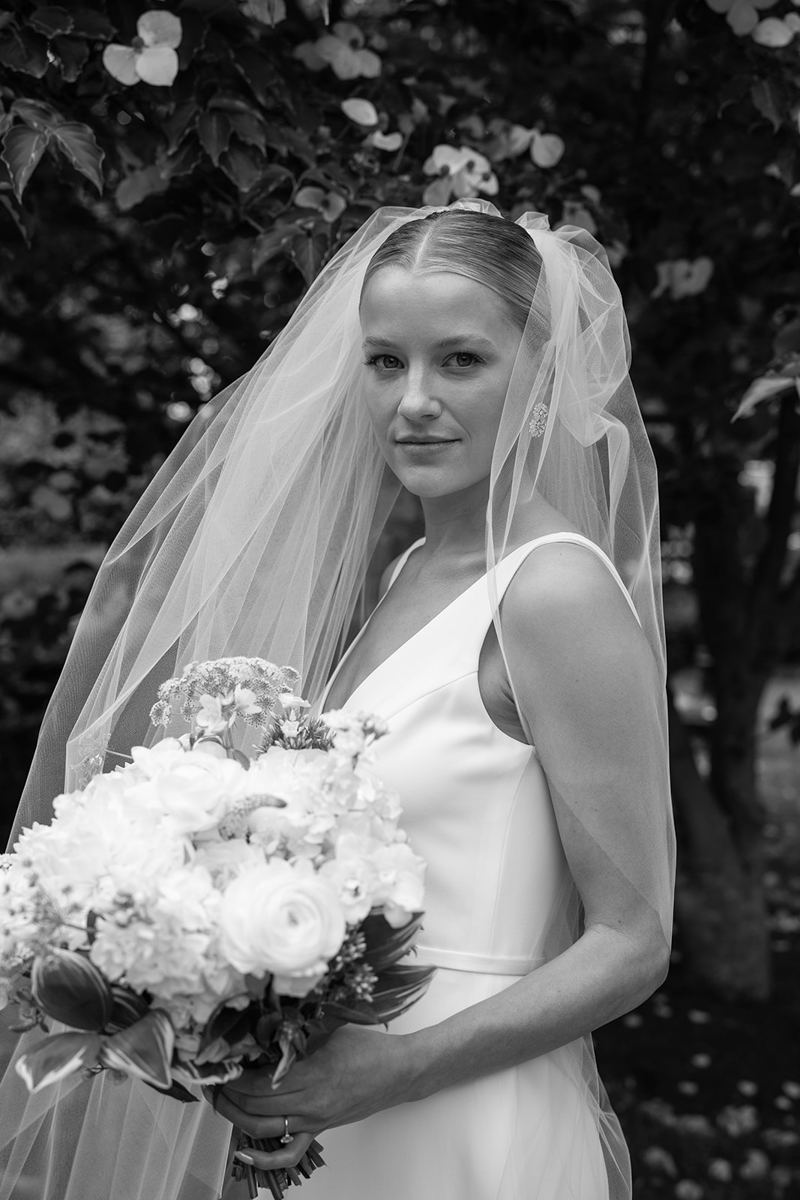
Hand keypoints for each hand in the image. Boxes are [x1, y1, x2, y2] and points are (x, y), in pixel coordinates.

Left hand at [211, 1025, 413, 1170]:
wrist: (398, 1071)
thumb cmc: (367, 1046)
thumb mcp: (329, 1028)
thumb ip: (297, 1031)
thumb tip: (262, 1024)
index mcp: (310, 1072)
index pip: (257, 1082)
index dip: (232, 1076)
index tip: (218, 1063)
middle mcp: (308, 1101)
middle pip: (254, 1105)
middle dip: (226, 1094)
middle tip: (211, 1079)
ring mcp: (313, 1119)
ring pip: (262, 1128)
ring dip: (234, 1118)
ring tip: (219, 1102)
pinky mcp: (318, 1130)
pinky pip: (287, 1153)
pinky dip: (263, 1159)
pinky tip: (244, 1155)